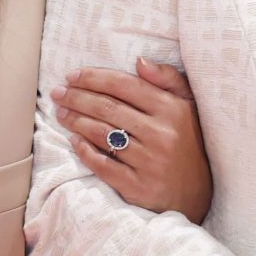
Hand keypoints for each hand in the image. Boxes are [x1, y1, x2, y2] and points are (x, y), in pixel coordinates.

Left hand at [55, 58, 212, 222]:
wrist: (197, 194)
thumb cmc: (187, 142)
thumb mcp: (187, 105)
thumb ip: (168, 79)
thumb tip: (139, 61)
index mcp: (172, 109)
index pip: (125, 85)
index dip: (95, 78)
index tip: (73, 75)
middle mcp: (161, 134)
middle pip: (108, 108)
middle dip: (77, 97)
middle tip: (58, 93)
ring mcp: (149, 162)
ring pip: (102, 134)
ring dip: (76, 121)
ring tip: (62, 113)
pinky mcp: (138, 186)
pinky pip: (103, 165)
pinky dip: (84, 151)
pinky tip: (74, 140)